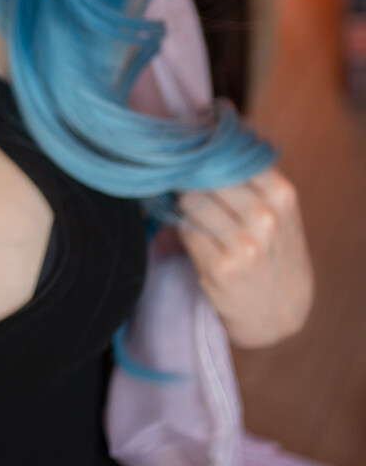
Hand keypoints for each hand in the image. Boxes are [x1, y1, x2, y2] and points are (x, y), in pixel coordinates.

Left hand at [177, 170, 313, 348]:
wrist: (281, 313)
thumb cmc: (274, 254)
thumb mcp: (279, 212)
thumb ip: (248, 181)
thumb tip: (197, 152)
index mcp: (282, 194)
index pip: (228, 157)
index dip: (208, 161)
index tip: (201, 168)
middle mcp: (266, 216)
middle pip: (205, 177)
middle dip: (194, 184)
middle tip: (195, 197)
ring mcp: (245, 244)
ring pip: (192, 203)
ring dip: (187, 210)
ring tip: (200, 222)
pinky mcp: (221, 268)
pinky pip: (186, 231)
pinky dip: (185, 232)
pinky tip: (199, 243)